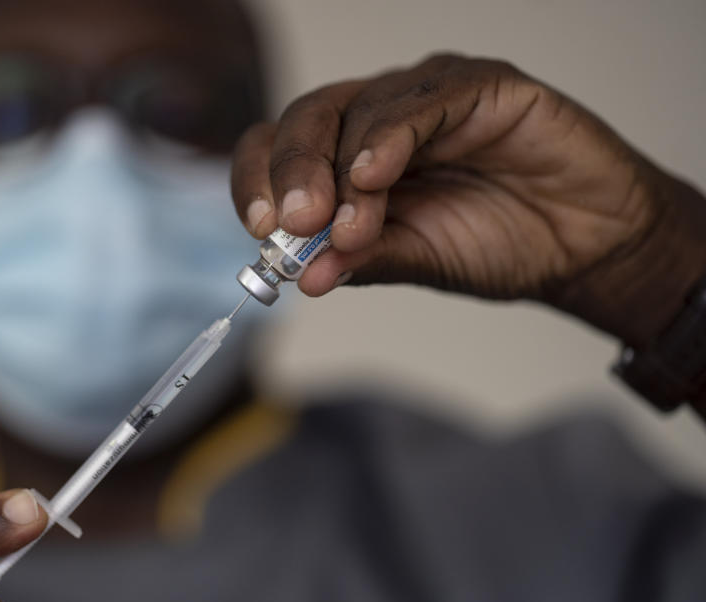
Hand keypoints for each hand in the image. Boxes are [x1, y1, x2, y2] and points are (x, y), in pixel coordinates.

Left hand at [231, 54, 705, 346]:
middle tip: (291, 224)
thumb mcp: (416, 260)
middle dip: (291, 174)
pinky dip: (389, 139)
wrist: (584, 246)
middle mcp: (379, 119)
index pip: (280, 151)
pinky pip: (423, 100)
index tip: (256, 228)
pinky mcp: (479, 85)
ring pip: (357, 110)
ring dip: (342, 174)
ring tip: (349, 228)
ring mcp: (427, 97)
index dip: (258, 180)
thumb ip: (362, 259)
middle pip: (307, 120)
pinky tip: (374, 177)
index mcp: (350, 158)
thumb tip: (303, 278)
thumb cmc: (499, 243)